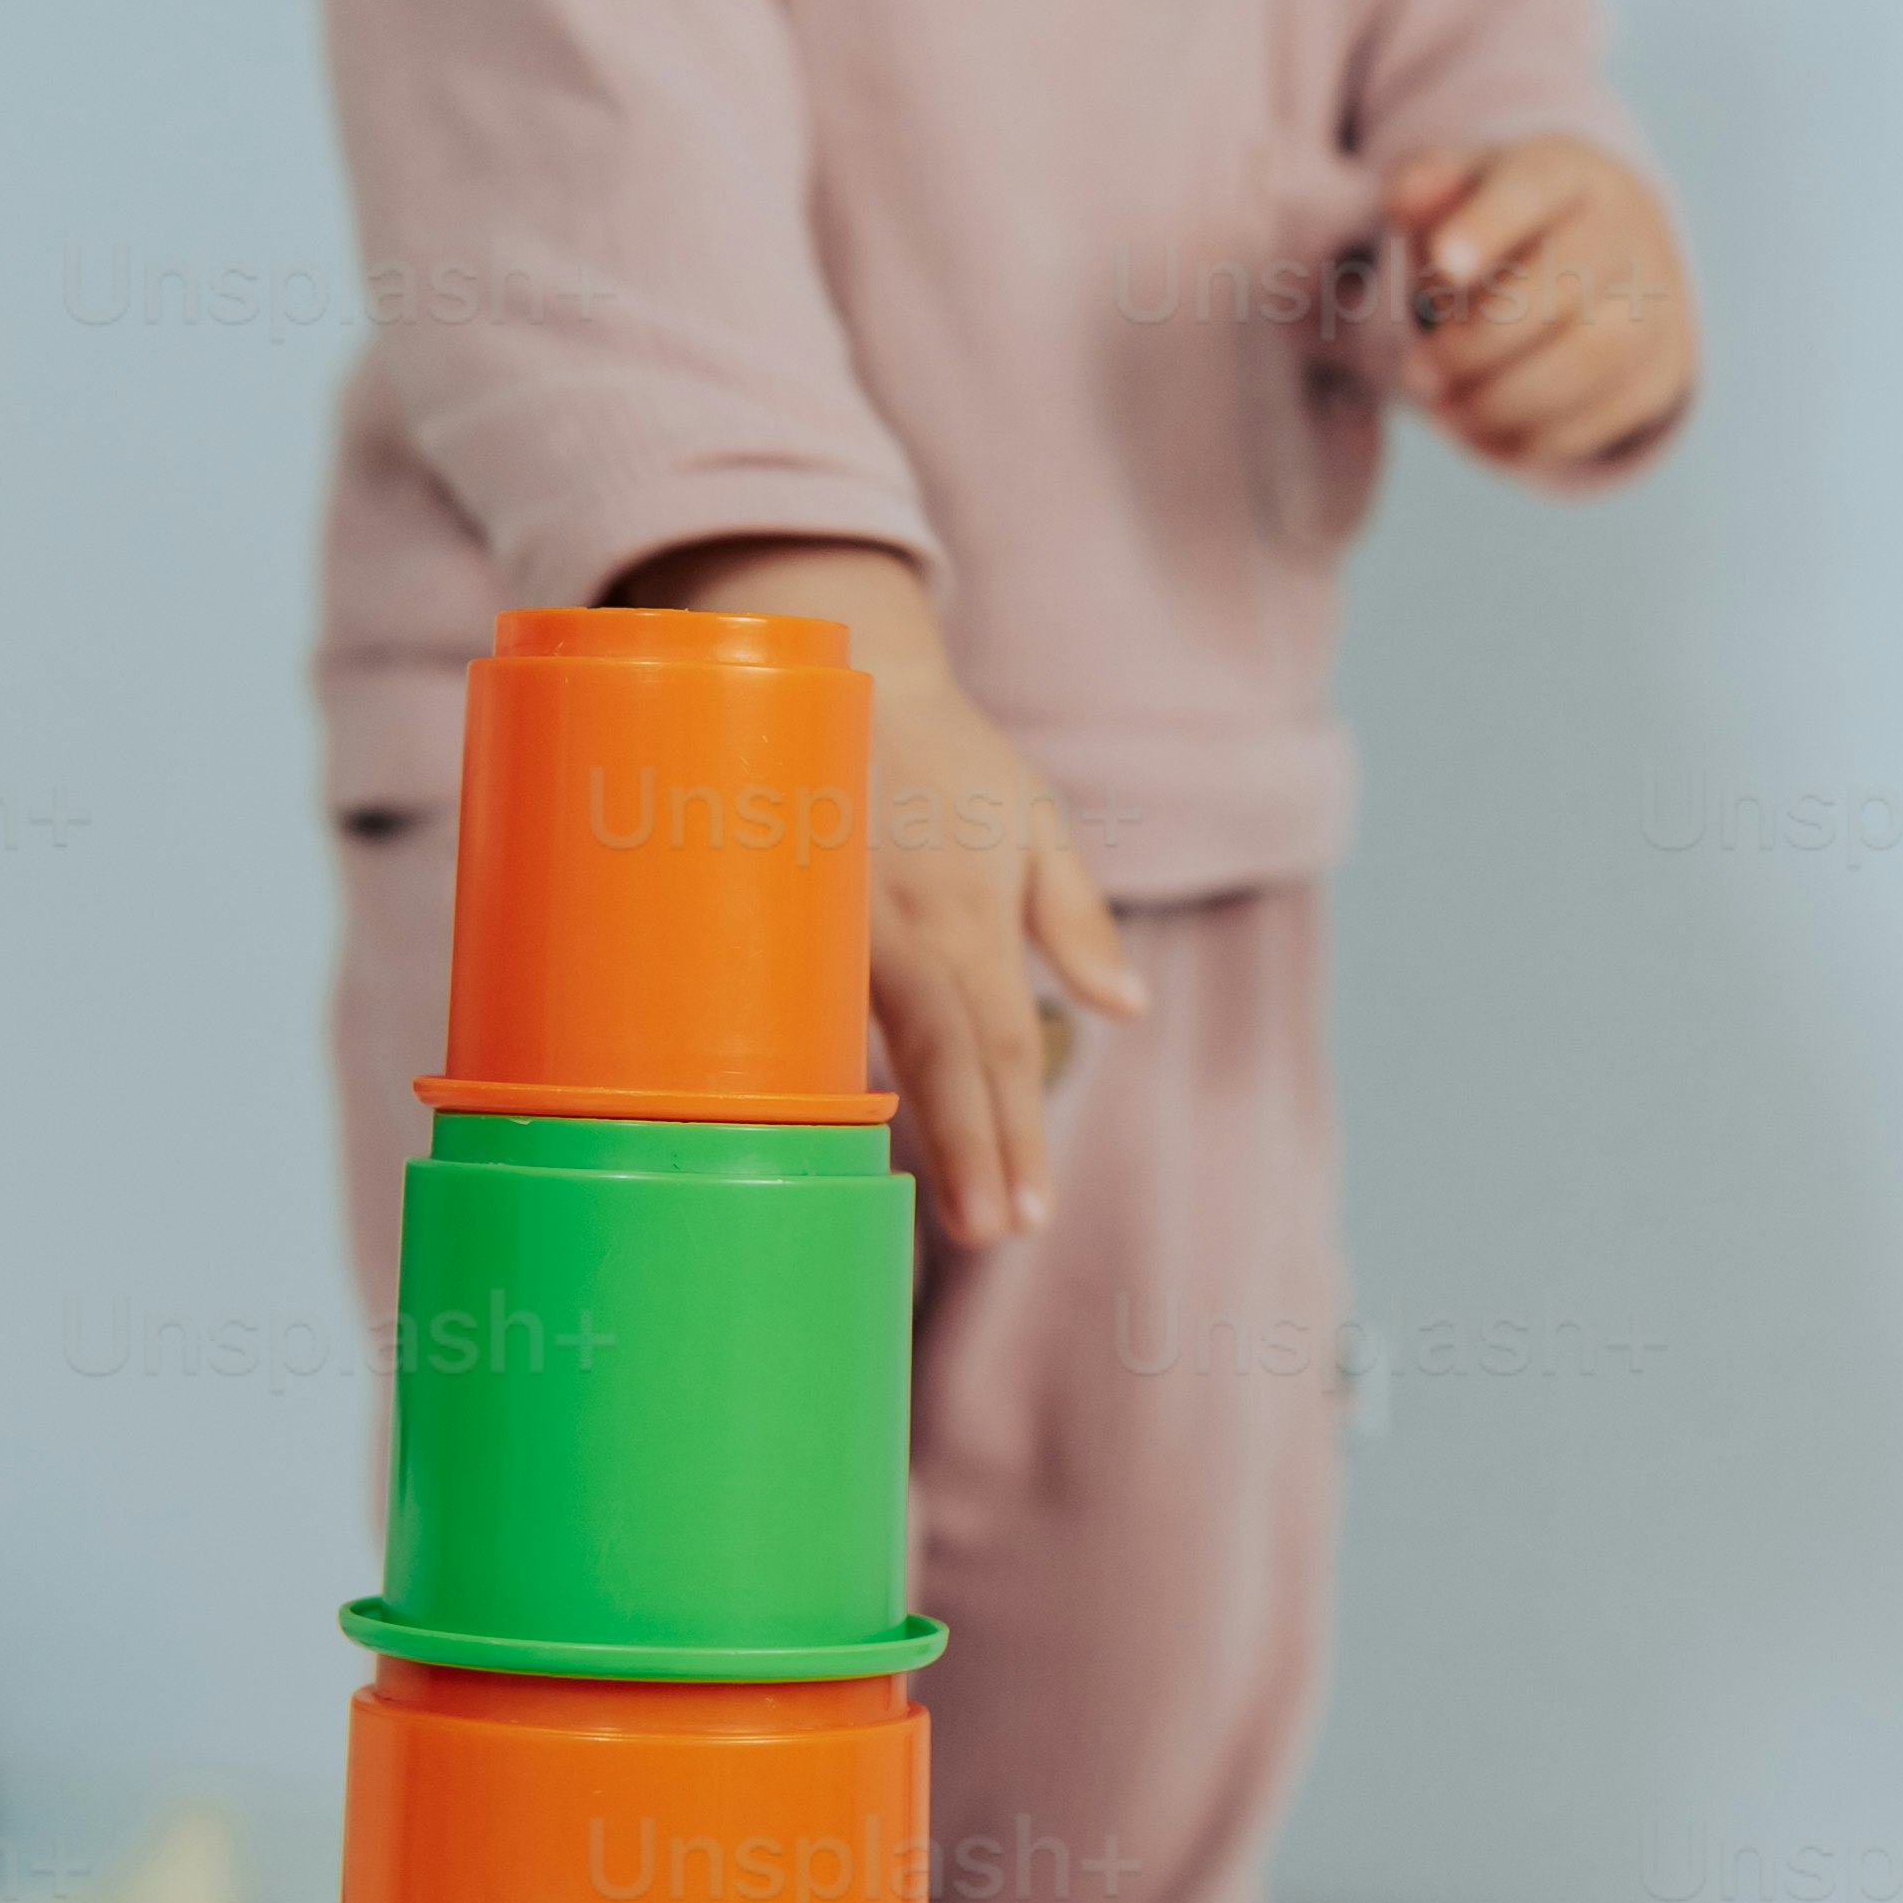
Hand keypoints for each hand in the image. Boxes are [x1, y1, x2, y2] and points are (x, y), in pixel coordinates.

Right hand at [602, 536, 1139, 1248]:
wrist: (824, 668)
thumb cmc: (939, 754)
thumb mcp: (1033, 817)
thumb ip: (1075, 916)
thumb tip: (1127, 1006)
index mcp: (966, 912)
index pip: (1000, 1042)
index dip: (1013, 1129)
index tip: (1030, 1212)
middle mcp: (900, 931)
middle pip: (943, 1061)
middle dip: (972, 1152)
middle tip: (994, 1234)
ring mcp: (829, 929)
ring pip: (867, 1049)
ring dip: (909, 1132)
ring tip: (941, 1218)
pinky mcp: (775, 924)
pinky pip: (799, 1018)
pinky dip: (818, 1085)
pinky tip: (823, 1145)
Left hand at [1385, 137, 1697, 476]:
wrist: (1605, 261)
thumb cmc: (1507, 225)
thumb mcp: (1461, 190)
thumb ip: (1423, 186)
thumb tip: (1403, 199)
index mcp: (1568, 171)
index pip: (1534, 186)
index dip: (1489, 225)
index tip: (1445, 264)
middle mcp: (1627, 229)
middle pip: (1563, 285)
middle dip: (1477, 342)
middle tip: (1417, 373)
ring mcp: (1658, 301)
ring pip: (1589, 360)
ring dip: (1501, 399)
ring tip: (1443, 407)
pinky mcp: (1662, 371)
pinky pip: (1603, 417)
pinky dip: (1530, 436)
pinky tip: (1481, 429)